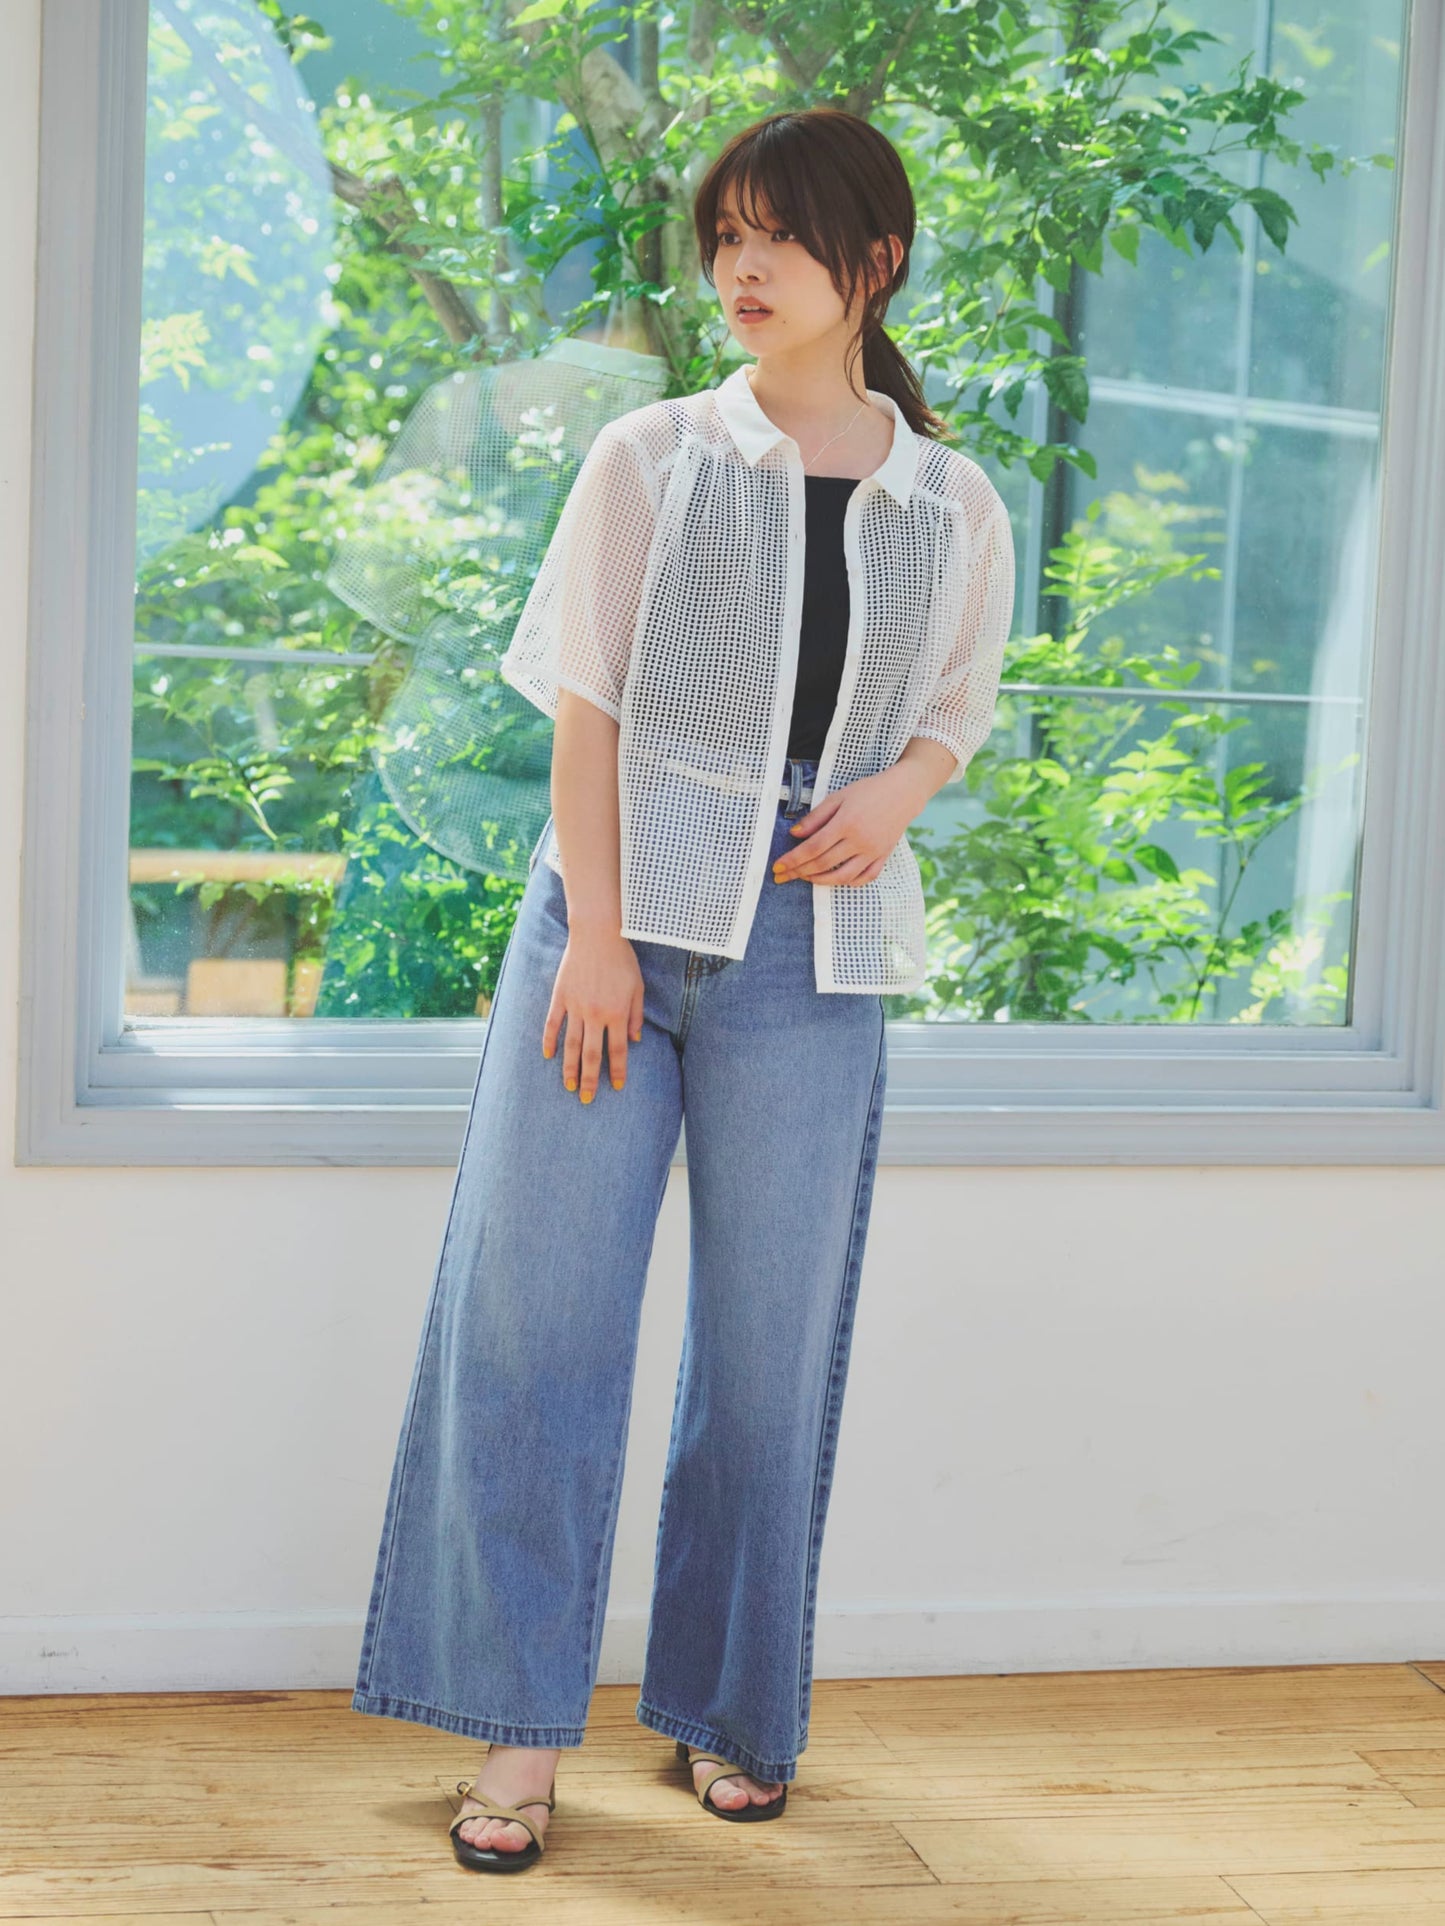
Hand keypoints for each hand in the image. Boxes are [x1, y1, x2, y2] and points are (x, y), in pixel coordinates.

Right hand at [542, 930, 644, 1100]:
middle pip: (590, 1055)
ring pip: (570, 1045)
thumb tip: (635, 1041)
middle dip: (589, 1080)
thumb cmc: (622, 960)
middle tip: (586, 1099)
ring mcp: (575, 1007)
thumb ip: (636, 1016)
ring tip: (568, 1086)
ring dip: (569, 1069)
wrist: (597, 934)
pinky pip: (553, 1024)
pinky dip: (549, 1041)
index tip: (615, 1087)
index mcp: (617, 1014)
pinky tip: (548, 1056)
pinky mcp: (560, 997)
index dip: (616, 1072)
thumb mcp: (638, 988)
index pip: (617, 1052)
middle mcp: (595, 1015)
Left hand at [772, 768, 928, 885]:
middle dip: (799, 872)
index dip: (793, 859)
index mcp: (846, 823)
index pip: (813, 847)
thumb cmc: (868, 791)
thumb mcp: (838, 797)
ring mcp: (872, 851)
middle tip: (782, 877)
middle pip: (823, 864)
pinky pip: (865, 877)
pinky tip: (835, 879)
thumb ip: (816, 817)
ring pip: (842, 876)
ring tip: (805, 878)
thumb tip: (794, 834)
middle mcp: (859, 841)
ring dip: (820, 881)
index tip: (777, 866)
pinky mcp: (883, 856)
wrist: (903, 792)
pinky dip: (849, 882)